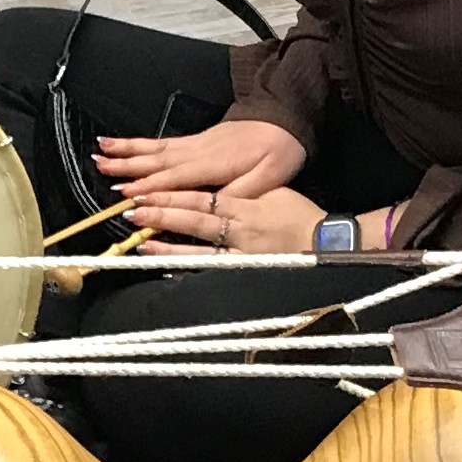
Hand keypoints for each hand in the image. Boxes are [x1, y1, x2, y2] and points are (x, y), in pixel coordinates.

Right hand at [93, 117, 305, 204]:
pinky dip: (140, 144)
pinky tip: (124, 145)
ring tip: (100, 152)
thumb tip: (211, 207)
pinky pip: (162, 142)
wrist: (286, 119)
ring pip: (155, 148)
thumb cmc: (280, 150)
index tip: (128, 195)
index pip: (177, 179)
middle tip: (100, 170)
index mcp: (216, 163)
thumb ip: (239, 192)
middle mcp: (199, 151)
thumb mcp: (269, 177)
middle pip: (157, 160)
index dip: (152, 187)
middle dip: (127, 166)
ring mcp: (195, 144)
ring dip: (126, 152)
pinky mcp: (196, 141)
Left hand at [126, 183, 329, 254]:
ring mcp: (243, 255)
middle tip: (133, 212)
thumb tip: (214, 188)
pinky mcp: (247, 273)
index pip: (202, 198)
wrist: (329, 246)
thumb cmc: (301, 218)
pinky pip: (215, 272)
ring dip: (168, 248)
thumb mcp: (274, 194)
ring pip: (199, 250)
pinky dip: (190, 271)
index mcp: (247, 206)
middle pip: (195, 220)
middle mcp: (241, 230)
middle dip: (162, 216)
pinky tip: (168, 270)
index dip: (171, 195)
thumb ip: (243, 192)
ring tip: (141, 245)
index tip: (145, 192)